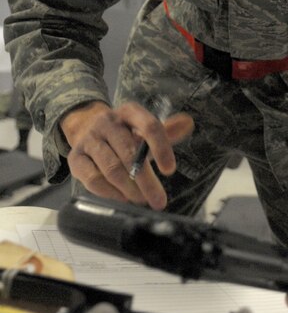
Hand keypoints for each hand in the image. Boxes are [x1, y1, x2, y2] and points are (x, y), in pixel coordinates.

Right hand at [61, 100, 193, 210]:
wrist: (87, 129)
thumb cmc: (124, 133)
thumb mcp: (145, 128)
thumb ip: (167, 130)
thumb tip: (187, 123)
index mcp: (129, 112)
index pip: (149, 126)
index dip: (161, 148)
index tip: (170, 171)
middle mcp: (107, 122)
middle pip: (129, 152)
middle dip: (146, 180)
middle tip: (158, 200)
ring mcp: (89, 139)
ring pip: (111, 168)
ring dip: (129, 189)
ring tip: (142, 200)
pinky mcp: (75, 158)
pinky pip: (92, 179)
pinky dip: (109, 193)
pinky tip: (122, 199)